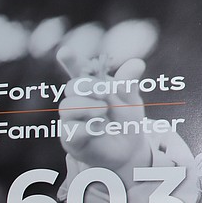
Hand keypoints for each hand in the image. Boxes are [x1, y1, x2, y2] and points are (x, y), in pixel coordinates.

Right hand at [56, 47, 151, 179]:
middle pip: (71, 87)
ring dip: (88, 107)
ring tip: (103, 112)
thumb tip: (137, 64)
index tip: (64, 52)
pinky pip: (71, 129)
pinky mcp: (70, 139)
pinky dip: (88, 128)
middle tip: (106, 93)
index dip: (70, 60)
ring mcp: (71, 120)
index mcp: (91, 87)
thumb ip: (129, 83)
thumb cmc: (125, 122)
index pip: (78, 70)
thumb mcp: (131, 100)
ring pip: (67, 107)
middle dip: (88, 87)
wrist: (127, 151)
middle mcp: (77, 102)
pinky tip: (100, 129)